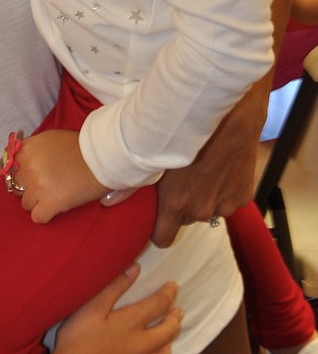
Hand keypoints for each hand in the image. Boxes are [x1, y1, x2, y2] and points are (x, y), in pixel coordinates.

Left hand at [15, 130, 108, 223]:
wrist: (102, 157)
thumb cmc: (80, 147)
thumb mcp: (50, 138)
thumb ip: (32, 149)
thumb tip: (18, 162)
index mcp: (27, 149)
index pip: (10, 167)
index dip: (21, 173)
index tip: (30, 176)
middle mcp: (28, 167)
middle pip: (17, 186)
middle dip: (29, 187)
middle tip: (45, 186)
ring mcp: (37, 186)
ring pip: (26, 203)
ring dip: (38, 202)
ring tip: (53, 197)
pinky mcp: (50, 203)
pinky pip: (37, 217)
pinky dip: (45, 215)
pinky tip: (55, 209)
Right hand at [47, 263, 181, 353]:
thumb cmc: (78, 340)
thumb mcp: (92, 308)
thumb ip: (115, 287)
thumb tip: (136, 268)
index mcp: (131, 323)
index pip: (157, 305)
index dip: (168, 294)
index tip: (174, 286)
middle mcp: (141, 346)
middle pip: (167, 332)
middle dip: (175, 319)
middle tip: (179, 311)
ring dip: (168, 344)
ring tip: (168, 339)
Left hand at [152, 78, 267, 247]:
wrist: (229, 115)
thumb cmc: (186, 129)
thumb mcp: (155, 153)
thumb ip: (136, 181)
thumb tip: (108, 201)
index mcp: (176, 204)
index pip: (163, 238)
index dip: (159, 228)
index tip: (158, 216)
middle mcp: (201, 211)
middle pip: (187, 217)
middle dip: (185, 203)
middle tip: (183, 176)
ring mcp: (225, 205)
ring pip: (210, 208)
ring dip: (206, 195)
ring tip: (204, 167)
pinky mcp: (244, 197)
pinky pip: (230, 199)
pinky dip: (226, 188)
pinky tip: (222, 164)